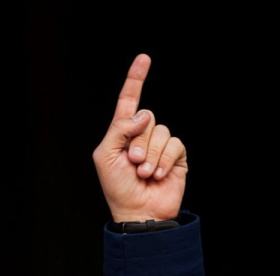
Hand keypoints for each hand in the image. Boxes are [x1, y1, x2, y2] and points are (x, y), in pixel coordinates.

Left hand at [92, 53, 186, 222]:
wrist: (138, 212)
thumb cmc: (117, 186)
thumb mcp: (105, 155)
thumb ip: (119, 129)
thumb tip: (144, 114)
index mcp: (122, 132)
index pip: (129, 101)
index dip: (136, 79)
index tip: (144, 58)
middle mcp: (142, 135)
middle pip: (147, 117)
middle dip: (138, 142)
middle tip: (132, 163)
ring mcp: (160, 145)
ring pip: (162, 131)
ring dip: (150, 155)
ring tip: (143, 173)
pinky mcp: (176, 156)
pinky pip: (175, 144)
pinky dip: (164, 160)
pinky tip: (157, 175)